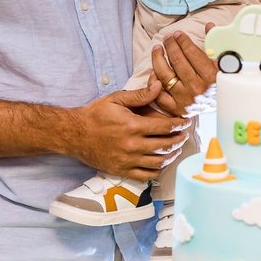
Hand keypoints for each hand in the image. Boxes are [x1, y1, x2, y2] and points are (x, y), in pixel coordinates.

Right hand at [72, 83, 190, 180]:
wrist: (74, 134)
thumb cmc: (96, 114)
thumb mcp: (116, 99)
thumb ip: (140, 95)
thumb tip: (159, 85)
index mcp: (133, 126)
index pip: (165, 127)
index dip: (179, 124)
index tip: (186, 122)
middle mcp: (132, 145)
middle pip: (165, 145)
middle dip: (179, 139)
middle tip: (184, 134)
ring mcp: (127, 160)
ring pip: (158, 162)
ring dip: (171, 155)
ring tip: (176, 148)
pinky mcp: (122, 170)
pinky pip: (146, 175)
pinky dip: (158, 170)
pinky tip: (162, 163)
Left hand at [147, 31, 217, 116]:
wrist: (221, 109)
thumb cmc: (221, 85)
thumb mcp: (222, 64)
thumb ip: (215, 44)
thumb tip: (209, 26)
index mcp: (210, 76)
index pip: (192, 52)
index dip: (182, 40)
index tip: (178, 34)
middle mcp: (196, 88)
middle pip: (177, 61)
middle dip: (170, 45)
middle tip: (167, 37)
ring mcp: (185, 99)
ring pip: (164, 75)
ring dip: (158, 59)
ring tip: (157, 49)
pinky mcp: (176, 109)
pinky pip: (159, 94)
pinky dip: (154, 83)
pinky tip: (154, 72)